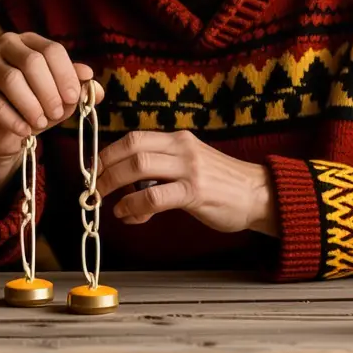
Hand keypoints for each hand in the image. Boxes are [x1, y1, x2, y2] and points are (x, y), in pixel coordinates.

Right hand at [0, 32, 103, 203]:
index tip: (74, 97)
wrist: (2, 132)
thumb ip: (76, 88)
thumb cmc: (34, 107)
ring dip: (31, 105)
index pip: (52, 49)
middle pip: (32, 62)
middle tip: (58, 113)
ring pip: (11, 79)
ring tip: (41, 123)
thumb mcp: (59, 98)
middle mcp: (5, 45)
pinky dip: (13, 119)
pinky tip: (24, 130)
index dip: (66, 75)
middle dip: (49, 91)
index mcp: (30, 41)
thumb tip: (92, 81)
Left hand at [95, 130, 276, 235]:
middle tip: (93, 186)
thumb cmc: (222, 184)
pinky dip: (133, 205)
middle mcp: (182, 148)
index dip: (108, 153)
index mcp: (179, 140)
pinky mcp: (195, 192)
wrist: (259, 194)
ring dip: (113, 184)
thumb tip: (127, 184)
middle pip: (131, 149)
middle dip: (104, 168)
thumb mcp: (191, 163)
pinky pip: (154, 196)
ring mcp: (189, 169)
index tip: (94, 169)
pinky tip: (128, 214)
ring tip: (105, 201)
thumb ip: (163, 168)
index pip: (134, 138)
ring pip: (138, 167)